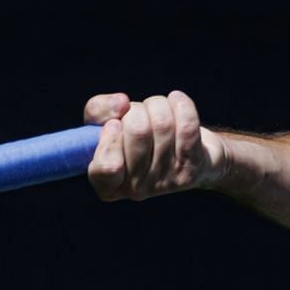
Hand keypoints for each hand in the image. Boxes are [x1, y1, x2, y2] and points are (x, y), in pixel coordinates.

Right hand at [83, 90, 227, 200]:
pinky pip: (187, 127)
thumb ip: (99, 110)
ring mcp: (166, 181)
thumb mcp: (105, 124)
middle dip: (137, 110)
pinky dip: (181, 105)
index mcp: (107, 185)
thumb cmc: (135, 136)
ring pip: (163, 124)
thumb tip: (122, 103)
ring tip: (156, 110)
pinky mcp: (190, 168)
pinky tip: (176, 100)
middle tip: (138, 114)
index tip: (114, 124)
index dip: (110, 139)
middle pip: (138, 131)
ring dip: (158, 105)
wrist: (182, 152)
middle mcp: (136, 189)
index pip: (106, 167)